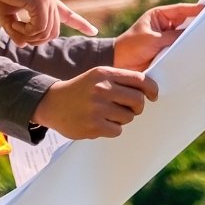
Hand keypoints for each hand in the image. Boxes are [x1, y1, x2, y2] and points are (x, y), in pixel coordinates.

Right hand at [0, 0, 96, 44]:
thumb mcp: (6, 15)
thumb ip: (16, 29)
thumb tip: (23, 45)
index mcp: (45, 0)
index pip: (67, 14)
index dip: (80, 23)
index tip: (94, 31)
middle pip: (53, 32)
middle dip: (35, 40)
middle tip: (16, 32)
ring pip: (46, 33)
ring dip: (28, 36)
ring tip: (14, 26)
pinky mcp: (39, 0)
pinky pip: (39, 28)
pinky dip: (26, 32)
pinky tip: (15, 23)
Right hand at [32, 66, 157, 139]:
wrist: (52, 103)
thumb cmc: (81, 90)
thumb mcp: (97, 76)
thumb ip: (119, 80)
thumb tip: (148, 90)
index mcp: (104, 74)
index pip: (139, 79)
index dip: (151, 89)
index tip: (153, 96)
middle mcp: (101, 89)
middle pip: (137, 100)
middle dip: (138, 107)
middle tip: (131, 109)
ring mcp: (97, 108)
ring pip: (128, 117)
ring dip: (122, 118)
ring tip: (108, 115)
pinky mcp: (93, 126)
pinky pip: (117, 130)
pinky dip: (112, 129)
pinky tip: (100, 123)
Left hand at [113, 2, 203, 71]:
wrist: (119, 64)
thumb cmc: (131, 46)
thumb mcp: (153, 39)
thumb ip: (173, 37)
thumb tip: (192, 35)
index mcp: (159, 16)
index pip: (181, 10)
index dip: (195, 9)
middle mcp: (165, 26)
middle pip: (186, 23)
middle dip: (198, 24)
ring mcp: (167, 39)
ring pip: (185, 37)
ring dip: (193, 39)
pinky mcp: (168, 52)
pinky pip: (181, 50)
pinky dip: (188, 51)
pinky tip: (198, 52)